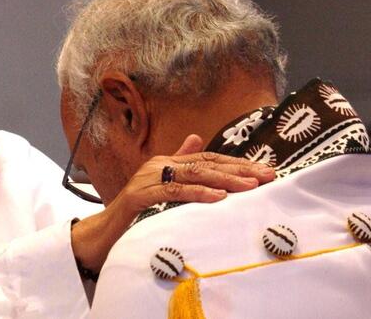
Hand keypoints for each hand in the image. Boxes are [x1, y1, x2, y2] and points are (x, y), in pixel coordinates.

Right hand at [71, 134, 274, 275]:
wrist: (103, 233)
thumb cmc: (134, 213)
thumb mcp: (161, 188)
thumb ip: (178, 164)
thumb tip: (197, 138)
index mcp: (165, 163)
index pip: (206, 159)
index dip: (236, 163)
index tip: (264, 171)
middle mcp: (158, 166)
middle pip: (203, 164)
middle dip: (238, 169)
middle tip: (267, 176)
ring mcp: (147, 179)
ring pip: (191, 175)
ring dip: (223, 180)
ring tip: (249, 186)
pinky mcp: (138, 196)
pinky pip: (172, 192)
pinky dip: (197, 194)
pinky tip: (218, 197)